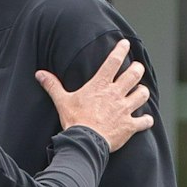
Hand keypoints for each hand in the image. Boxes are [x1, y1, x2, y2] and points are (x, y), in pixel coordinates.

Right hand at [36, 38, 151, 151]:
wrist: (84, 142)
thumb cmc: (74, 121)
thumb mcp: (62, 101)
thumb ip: (53, 85)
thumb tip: (40, 74)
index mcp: (100, 85)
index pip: (114, 61)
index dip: (121, 50)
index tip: (126, 44)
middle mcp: (115, 94)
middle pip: (134, 74)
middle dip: (137, 69)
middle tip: (137, 68)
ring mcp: (124, 109)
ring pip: (143, 94)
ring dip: (143, 92)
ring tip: (140, 92)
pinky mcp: (129, 126)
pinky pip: (145, 121)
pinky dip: (146, 120)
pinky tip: (145, 120)